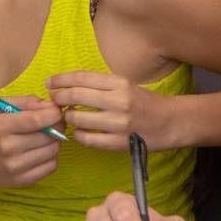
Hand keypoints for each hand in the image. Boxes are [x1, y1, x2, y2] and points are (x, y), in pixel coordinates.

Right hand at [0, 94, 63, 191]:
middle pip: (48, 135)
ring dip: (55, 141)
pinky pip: (51, 167)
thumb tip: (50, 105)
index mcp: (0, 126)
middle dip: (57, 126)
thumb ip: (25, 102)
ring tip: (46, 136)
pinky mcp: (23, 181)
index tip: (57, 110)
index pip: (37, 119)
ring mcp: (16, 167)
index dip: (53, 113)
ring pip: (52, 151)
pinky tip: (41, 151)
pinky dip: (51, 157)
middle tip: (55, 122)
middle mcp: (8, 147)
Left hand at [49, 71, 174, 150]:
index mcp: (119, 83)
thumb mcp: (125, 85)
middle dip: (59, 97)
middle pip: (76, 96)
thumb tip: (68, 85)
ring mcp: (119, 124)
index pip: (82, 77)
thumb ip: (100, 84)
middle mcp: (119, 101)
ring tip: (67, 116)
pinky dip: (78, 134)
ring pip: (78, 118)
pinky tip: (79, 131)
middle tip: (53, 100)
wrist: (170, 122)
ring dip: (67, 117)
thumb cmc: (143, 102)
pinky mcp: (119, 143)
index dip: (61, 79)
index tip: (49, 82)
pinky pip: (88, 139)